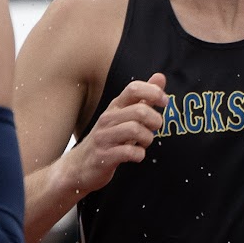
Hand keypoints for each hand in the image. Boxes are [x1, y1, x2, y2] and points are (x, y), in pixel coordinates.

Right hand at [64, 73, 167, 194]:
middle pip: (140, 111)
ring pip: (135, 130)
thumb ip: (144, 97)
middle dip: (155, 121)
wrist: (79, 166)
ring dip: (147, 139)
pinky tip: (136, 155)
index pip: (134, 88)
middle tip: (154, 129)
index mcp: (114, 106)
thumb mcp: (124, 115)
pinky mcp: (103, 156)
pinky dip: (139, 155)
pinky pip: (129, 152)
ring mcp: (104, 137)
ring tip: (144, 143)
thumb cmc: (108, 138)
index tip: (164, 102)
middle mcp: (107, 119)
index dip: (154, 92)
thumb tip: (160, 76)